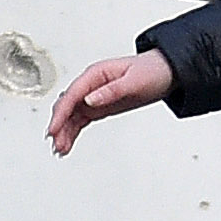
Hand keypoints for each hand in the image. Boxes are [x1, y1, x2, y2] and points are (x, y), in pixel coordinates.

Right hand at [47, 50, 177, 153]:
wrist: (166, 72)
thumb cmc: (151, 71)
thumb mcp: (133, 81)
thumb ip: (110, 91)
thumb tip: (90, 99)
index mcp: (96, 74)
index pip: (72, 94)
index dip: (61, 113)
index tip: (54, 128)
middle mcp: (91, 85)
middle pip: (67, 106)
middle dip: (59, 125)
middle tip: (55, 143)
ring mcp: (94, 96)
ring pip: (71, 116)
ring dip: (64, 132)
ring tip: (60, 149)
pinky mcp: (99, 107)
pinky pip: (80, 120)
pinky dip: (72, 132)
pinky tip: (67, 144)